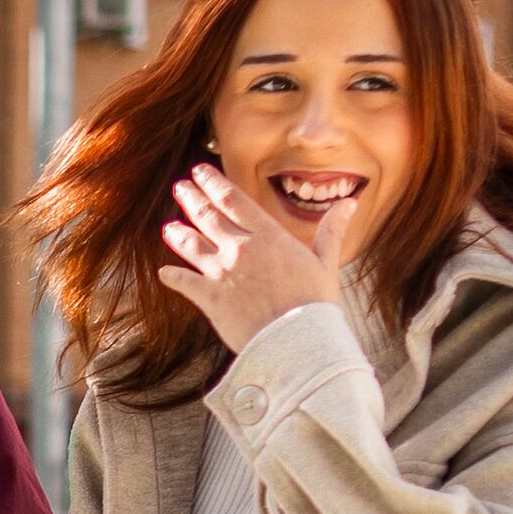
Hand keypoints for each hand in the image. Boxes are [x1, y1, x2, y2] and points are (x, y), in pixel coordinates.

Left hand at [157, 160, 344, 355]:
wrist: (299, 342)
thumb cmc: (316, 304)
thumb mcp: (326, 263)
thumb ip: (331, 231)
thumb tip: (349, 203)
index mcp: (268, 236)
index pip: (233, 199)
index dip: (213, 182)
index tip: (200, 172)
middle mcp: (241, 248)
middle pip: (208, 216)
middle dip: (191, 199)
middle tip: (180, 187)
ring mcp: (222, 273)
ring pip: (191, 245)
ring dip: (178, 233)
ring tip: (168, 226)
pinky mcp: (211, 299)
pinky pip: (184, 283)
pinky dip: (172, 277)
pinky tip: (163, 273)